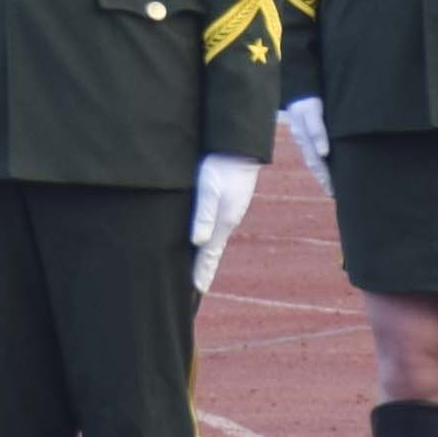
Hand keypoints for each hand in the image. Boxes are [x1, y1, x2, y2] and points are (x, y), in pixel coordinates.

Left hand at [187, 153, 254, 293]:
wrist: (240, 145)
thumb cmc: (221, 165)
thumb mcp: (209, 188)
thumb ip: (203, 214)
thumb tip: (198, 242)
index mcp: (223, 222)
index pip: (210, 255)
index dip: (202, 273)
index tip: (197, 292)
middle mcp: (227, 220)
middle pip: (212, 250)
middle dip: (204, 268)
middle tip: (197, 288)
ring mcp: (229, 210)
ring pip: (214, 238)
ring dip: (206, 254)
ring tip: (199, 268)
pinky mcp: (228, 200)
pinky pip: (216, 225)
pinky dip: (208, 237)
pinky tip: (203, 237)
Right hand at [277, 95, 334, 199]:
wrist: (299, 85)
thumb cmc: (306, 99)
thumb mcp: (311, 112)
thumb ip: (316, 130)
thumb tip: (323, 153)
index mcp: (305, 139)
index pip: (316, 163)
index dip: (325, 177)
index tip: (334, 191)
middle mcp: (303, 141)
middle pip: (314, 164)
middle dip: (324, 179)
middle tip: (334, 194)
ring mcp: (303, 137)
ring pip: (313, 158)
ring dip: (321, 172)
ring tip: (331, 184)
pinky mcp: (306, 131)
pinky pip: (313, 150)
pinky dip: (320, 160)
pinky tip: (326, 162)